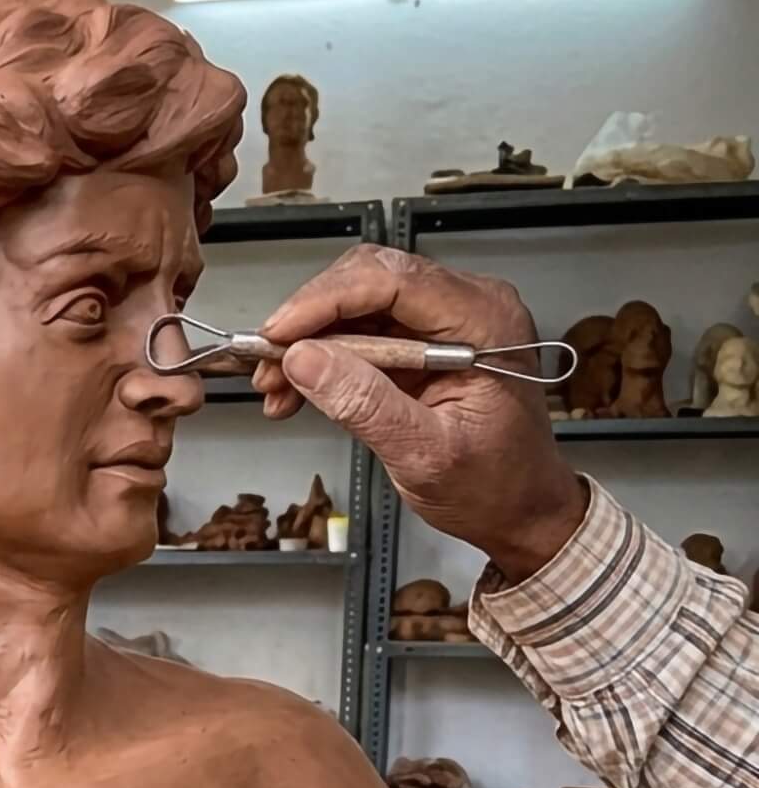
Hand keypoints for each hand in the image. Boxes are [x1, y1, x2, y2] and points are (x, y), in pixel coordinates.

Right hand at [255, 244, 588, 577]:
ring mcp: (447, 320)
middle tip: (265, 363)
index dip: (324, 300)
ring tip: (275, 387)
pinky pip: (364, 330)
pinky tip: (296, 390)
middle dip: (310, 319)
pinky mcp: (425, 339)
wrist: (522, 508)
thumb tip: (304, 360)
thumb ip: (365, 404)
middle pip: (370, 278)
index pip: (393, 280)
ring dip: (310, 340)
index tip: (275, 334)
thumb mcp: (426, 455)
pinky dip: (324, 357)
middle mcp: (470, 305)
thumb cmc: (492, 487)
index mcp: (485, 321)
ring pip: (359, 303)